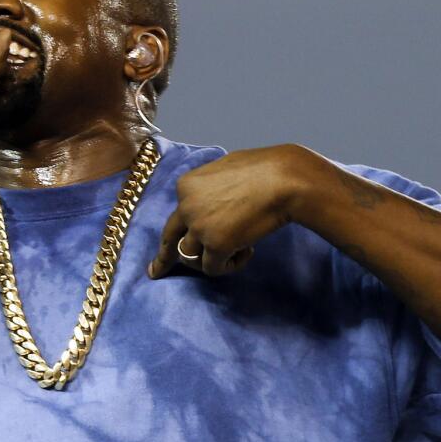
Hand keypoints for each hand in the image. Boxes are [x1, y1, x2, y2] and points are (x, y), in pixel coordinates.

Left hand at [147, 144, 313, 278]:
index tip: (169, 243)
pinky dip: (230, 265)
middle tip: (156, 271)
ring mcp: (198, 227)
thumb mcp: (225, 170)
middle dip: (163, 258)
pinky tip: (248, 252)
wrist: (284, 180)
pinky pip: (213, 269)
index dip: (181, 229)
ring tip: (238, 249)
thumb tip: (214, 201)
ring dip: (211, 258)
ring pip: (190, 257)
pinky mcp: (215, 245)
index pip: (177, 215)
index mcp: (186, 186)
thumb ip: (210, 188)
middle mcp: (185, 206)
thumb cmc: (264, 170)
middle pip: (170, 238)